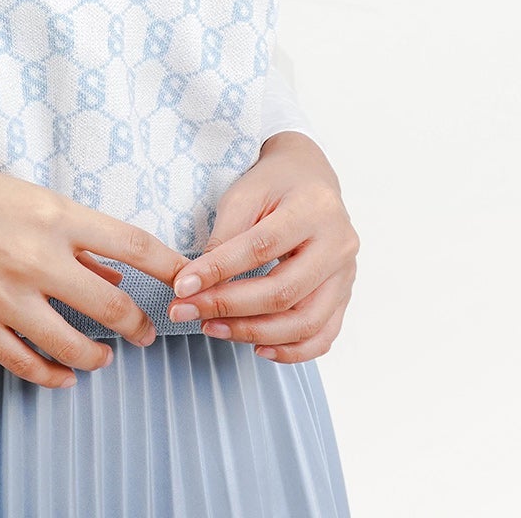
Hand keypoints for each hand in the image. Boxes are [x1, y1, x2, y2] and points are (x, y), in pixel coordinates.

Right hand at [0, 128, 190, 391]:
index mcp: (52, 213)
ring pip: (76, 347)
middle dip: (140, 326)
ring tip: (103, 356)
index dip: (169, 269)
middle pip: (114, 306)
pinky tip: (61, 374)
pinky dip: (52, 376)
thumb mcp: (21, 194)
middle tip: (146, 332)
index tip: (189, 282)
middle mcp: (36, 256)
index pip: (133, 245)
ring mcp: (5, 294)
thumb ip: (69, 235)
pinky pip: (28, 364)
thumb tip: (111, 269)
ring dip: (99, 358)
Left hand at [165, 131, 358, 363]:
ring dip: (254, 333)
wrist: (310, 177)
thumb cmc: (273, 183)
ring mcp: (346, 274)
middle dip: (230, 308)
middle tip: (188, 312)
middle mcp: (338, 245)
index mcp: (313, 209)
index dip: (219, 270)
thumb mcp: (244, 193)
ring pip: (305, 322)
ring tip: (212, 328)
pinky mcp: (344, 295)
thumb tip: (196, 285)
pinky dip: (291, 350)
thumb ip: (224, 236)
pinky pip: (323, 335)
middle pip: (284, 292)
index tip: (182, 286)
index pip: (261, 247)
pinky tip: (257, 348)